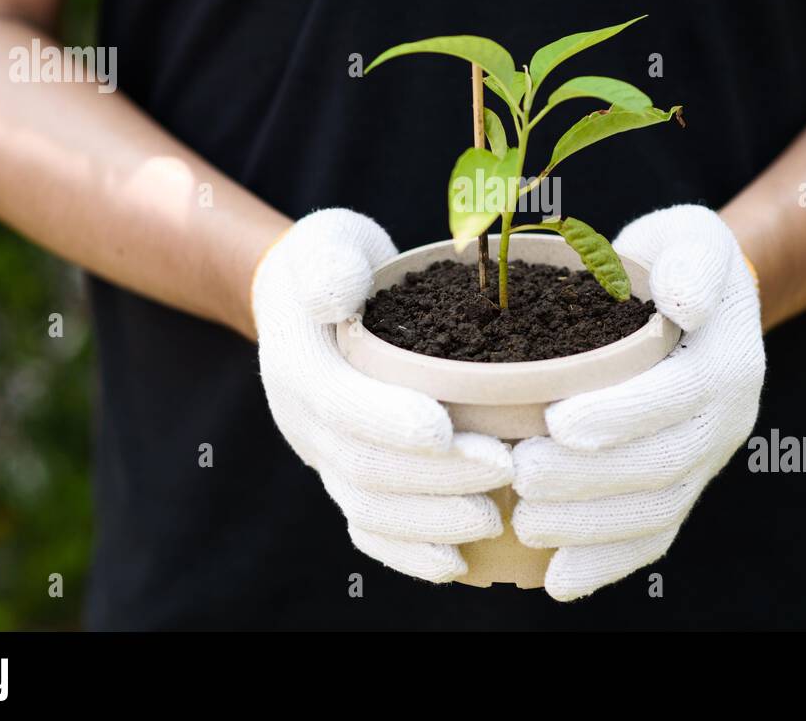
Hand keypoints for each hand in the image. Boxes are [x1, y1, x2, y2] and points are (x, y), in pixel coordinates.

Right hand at [252, 209, 512, 581]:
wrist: (305, 299)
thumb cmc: (334, 263)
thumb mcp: (327, 241)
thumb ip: (330, 262)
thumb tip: (337, 294)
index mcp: (299, 362)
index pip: (341, 403)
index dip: (391, 422)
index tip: (449, 430)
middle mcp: (304, 420)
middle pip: (362, 466)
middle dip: (433, 477)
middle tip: (506, 471)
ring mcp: (323, 456)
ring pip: (367, 509)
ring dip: (431, 521)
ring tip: (496, 517)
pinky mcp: (344, 477)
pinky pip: (369, 529)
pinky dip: (409, 553)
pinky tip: (458, 564)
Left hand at [511, 204, 764, 600]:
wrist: (698, 301)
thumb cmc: (676, 263)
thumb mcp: (693, 235)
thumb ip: (694, 258)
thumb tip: (685, 301)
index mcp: (727, 361)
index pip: (677, 396)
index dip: (622, 414)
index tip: (558, 422)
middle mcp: (726, 420)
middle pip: (662, 464)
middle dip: (590, 479)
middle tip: (520, 476)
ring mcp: (705, 461)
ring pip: (655, 511)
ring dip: (589, 527)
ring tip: (524, 521)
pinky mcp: (681, 488)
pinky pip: (652, 536)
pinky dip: (607, 564)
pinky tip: (558, 581)